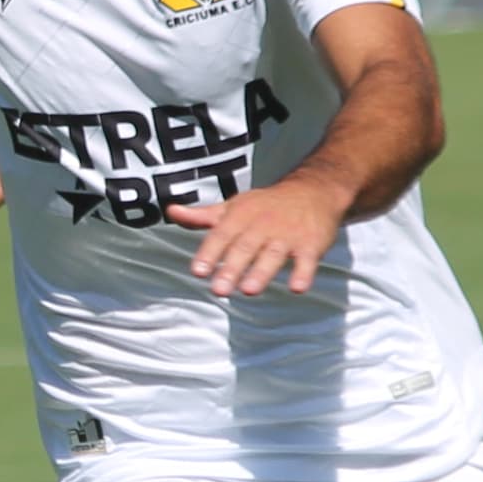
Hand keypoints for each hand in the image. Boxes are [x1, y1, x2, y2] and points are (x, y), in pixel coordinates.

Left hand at [167, 175, 349, 297]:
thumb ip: (202, 216)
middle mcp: (262, 224)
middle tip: (219, 290)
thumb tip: (170, 212)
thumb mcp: (232, 207)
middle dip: (232, 268)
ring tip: (249, 290)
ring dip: (261, 272)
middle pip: (245, 247)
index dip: (209, 253)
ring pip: (272, 254)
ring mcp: (287, 235)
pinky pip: (307, 260)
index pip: (221, 235)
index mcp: (240, 216)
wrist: (313, 191)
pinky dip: (303, 273)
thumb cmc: (265, 205)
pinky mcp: (310, 244)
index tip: (198, 271)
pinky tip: (297, 287)